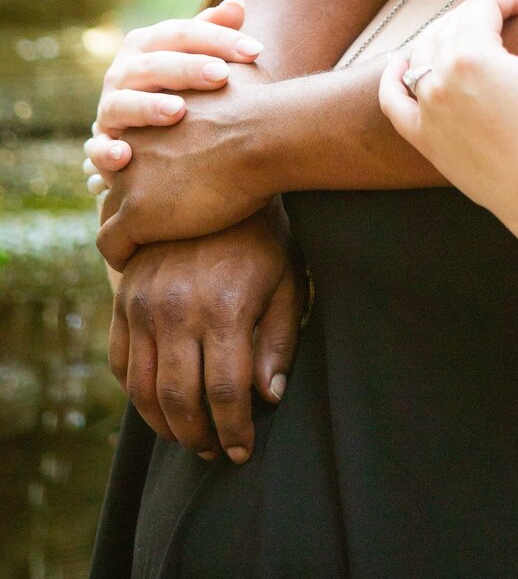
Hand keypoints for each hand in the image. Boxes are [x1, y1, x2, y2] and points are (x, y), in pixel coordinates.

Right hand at [84, 0, 262, 194]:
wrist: (139, 126)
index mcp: (148, 43)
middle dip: (188, 68)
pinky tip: (125, 156)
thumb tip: (239, 5)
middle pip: (155, 64)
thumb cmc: (177, 83)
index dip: (220, 39)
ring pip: (123, 102)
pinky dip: (106, 152)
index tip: (256, 51)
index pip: (184, 33)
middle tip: (222, 75)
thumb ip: (213, 31)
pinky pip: (97, 149)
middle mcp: (124, 70)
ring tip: (178, 110)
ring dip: (148, 106)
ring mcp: (109, 106)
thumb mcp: (193, 54)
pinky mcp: (101, 143)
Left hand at [97, 76, 274, 268]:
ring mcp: (129, 178)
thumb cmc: (265, 106)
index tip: (154, 181)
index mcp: (154, 113)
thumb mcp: (242, 72)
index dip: (140, 162)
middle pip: (114, 176)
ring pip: (110, 213)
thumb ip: (233, 67)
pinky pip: (111, 244)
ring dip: (124, 230)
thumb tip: (252, 37)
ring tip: (141, 246)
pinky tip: (139, 262)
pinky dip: (121, 256)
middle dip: (126, 195)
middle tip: (144, 217)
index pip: (132, 142)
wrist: (263, 134)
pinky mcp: (136, 213)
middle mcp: (132, 142)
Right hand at [110, 201, 303, 462]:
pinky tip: (159, 402)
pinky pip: (119, 361)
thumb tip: (267, 398)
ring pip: (142, 389)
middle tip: (215, 451)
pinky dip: (134, 392)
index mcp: (224, 308)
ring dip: (164, 424)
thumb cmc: (266, 235)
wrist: (223, 175)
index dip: (232, 431)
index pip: (223, 394)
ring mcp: (143, 300)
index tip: (241, 451)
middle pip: (179, 400)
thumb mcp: (289, 281)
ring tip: (189, 436)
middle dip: (198, 438)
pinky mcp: (124, 294)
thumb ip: (279, 341)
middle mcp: (177, 307)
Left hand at [379, 0, 517, 223]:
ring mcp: (427, 112)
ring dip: (447, 37)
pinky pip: (394, 100)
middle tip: (515, 19)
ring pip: (424, 54)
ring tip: (477, 36)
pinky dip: (392, 77)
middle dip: (483, 15)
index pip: (483, 4)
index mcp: (473, 56)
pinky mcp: (425, 140)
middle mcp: (440, 80)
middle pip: (452, 24)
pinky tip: (400, 62)